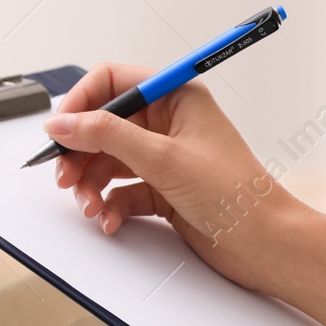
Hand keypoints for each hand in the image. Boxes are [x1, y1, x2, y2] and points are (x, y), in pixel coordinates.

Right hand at [44, 66, 310, 292]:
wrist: (265, 243)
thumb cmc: (235, 193)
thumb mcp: (163, 158)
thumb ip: (107, 136)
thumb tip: (64, 123)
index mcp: (176, 97)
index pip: (113, 82)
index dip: (81, 103)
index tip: (60, 130)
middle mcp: (168, 123)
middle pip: (103, 125)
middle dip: (80, 152)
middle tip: (65, 177)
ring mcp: (164, 158)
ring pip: (108, 161)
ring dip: (91, 184)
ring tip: (89, 205)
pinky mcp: (163, 189)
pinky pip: (121, 190)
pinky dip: (110, 204)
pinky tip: (110, 218)